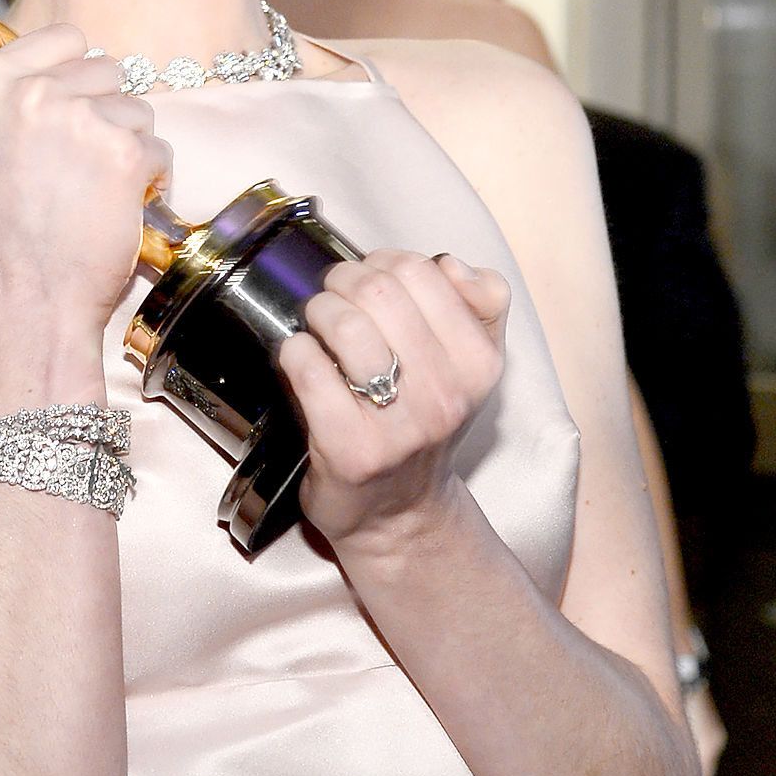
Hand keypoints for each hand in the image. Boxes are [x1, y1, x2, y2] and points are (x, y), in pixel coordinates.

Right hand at [0, 27, 171, 341]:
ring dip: (130, 149)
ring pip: (138, 109)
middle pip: (107, 70)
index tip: (70, 110)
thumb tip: (65, 66)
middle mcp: (32, 91)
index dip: (79, 75)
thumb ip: (15, 99)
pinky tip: (118, 211)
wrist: (28, 298)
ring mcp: (80, 119)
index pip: (66, 37)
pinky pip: (160, 150)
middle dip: (107, 114)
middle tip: (79, 168)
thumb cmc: (5, 235)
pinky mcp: (123, 153)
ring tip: (94, 195)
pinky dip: (151, 182)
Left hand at [278, 251, 509, 547]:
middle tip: (334, 295)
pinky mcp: (349, 448)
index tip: (372, 277)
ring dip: (318, 311)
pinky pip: (308, 367)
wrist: (401, 515)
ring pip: (345, 324)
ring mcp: (398, 425)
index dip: (385, 261)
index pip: (424, 271)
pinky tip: (301, 360)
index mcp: (479, 363)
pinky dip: (294, 352)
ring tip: (317, 325)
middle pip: (380, 290)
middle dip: (343, 280)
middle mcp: (446, 395)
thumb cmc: (423, 427)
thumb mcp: (471, 366)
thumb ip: (481, 305)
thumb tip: (452, 265)